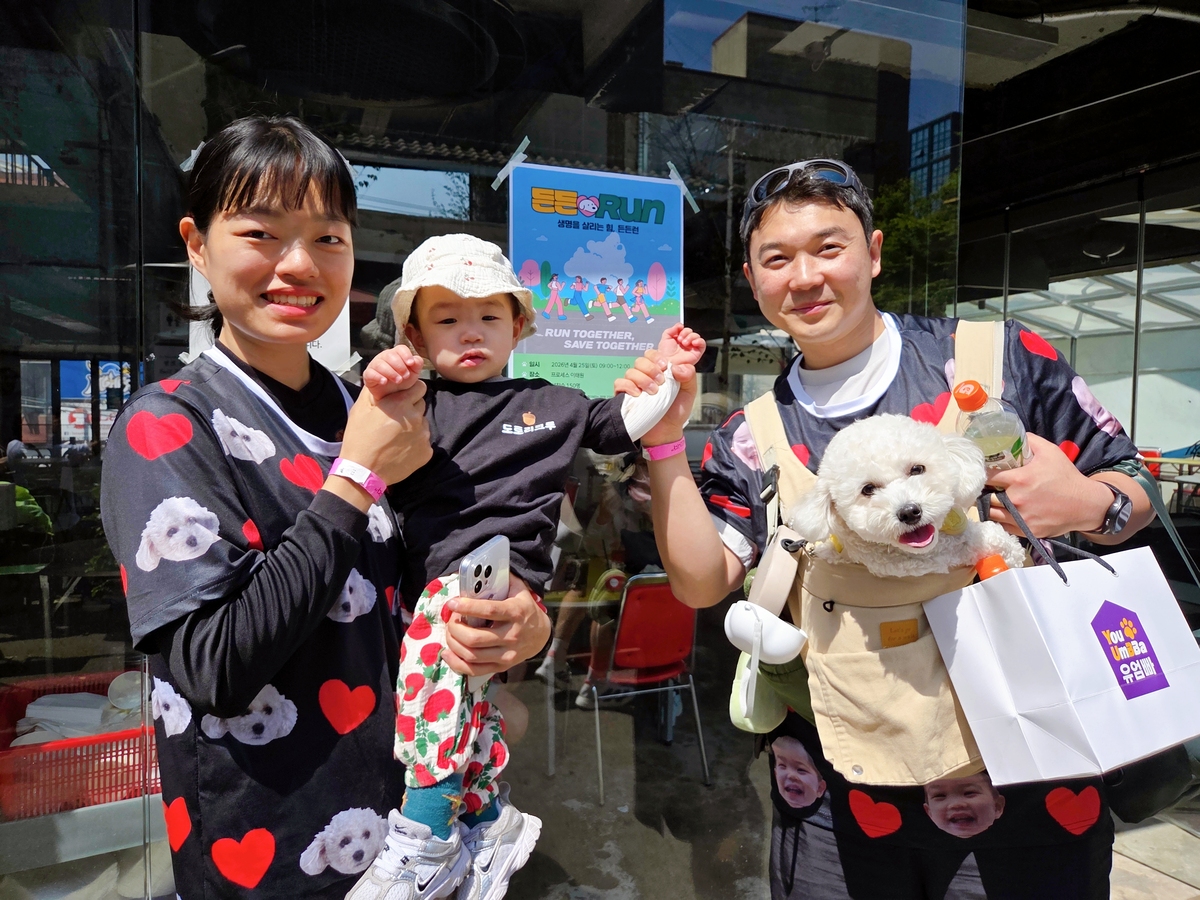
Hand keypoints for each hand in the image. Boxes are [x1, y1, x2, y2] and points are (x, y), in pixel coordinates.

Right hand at [338, 380, 431, 484]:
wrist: (363, 471)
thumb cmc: (359, 438)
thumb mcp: (361, 408)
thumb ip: (377, 391)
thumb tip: (387, 379)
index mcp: (400, 403)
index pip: (419, 387)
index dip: (410, 392)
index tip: (401, 400)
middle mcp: (416, 417)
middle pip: (421, 405)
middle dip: (411, 409)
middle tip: (395, 420)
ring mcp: (423, 435)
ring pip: (422, 423)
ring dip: (413, 427)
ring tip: (395, 437)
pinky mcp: (426, 451)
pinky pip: (423, 441)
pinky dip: (415, 444)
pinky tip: (400, 449)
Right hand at [362, 346, 423, 398]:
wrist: (391, 395)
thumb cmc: (402, 380)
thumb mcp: (413, 373)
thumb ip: (417, 364)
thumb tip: (416, 360)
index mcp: (397, 354)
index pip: (400, 349)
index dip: (406, 355)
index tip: (411, 363)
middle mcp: (385, 357)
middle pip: (390, 355)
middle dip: (399, 366)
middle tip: (406, 376)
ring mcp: (375, 365)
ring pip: (380, 364)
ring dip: (390, 372)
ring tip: (398, 380)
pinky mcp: (368, 375)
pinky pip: (370, 373)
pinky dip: (377, 377)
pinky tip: (384, 382)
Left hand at [440, 576, 550, 676]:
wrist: (541, 635)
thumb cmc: (524, 608)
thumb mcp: (519, 590)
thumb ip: (503, 579)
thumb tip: (482, 569)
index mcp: (516, 613)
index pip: (489, 611)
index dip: (468, 607)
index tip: (452, 603)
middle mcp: (512, 635)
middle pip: (475, 638)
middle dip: (455, 629)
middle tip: (450, 620)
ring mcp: (507, 654)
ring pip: (472, 655)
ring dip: (454, 644)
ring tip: (449, 633)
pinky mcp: (501, 667)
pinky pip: (474, 670)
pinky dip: (457, 664)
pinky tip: (448, 653)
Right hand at [614, 324, 704, 445]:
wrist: (667, 432)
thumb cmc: (677, 411)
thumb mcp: (689, 391)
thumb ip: (688, 375)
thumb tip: (675, 366)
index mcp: (660, 371)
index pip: (654, 353)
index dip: (657, 355)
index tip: (664, 365)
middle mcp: (646, 375)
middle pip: (641, 359)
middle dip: (651, 368)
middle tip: (661, 381)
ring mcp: (634, 385)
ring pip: (631, 370)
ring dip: (643, 379)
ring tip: (654, 392)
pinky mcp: (625, 395)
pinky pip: (620, 383)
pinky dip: (629, 386)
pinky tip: (639, 395)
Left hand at [987, 432, 1112, 537]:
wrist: (1086, 504)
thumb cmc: (1066, 476)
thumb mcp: (1050, 451)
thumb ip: (1029, 440)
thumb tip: (1010, 433)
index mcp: (1020, 479)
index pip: (987, 477)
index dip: (981, 475)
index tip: (981, 473)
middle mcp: (1017, 500)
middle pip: (986, 497)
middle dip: (984, 492)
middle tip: (985, 488)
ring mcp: (1021, 518)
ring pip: (991, 514)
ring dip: (989, 507)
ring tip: (992, 500)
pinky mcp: (1026, 531)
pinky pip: (1003, 526)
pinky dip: (1000, 520)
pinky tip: (1003, 512)